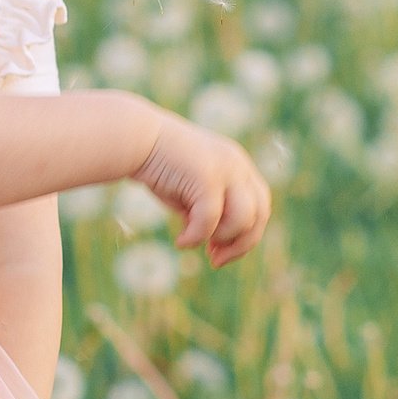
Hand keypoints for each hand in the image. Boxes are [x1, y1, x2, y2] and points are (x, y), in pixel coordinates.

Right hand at [134, 116, 271, 268]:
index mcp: (239, 165)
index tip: (219, 250)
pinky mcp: (207, 176)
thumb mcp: (191, 190)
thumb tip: (214, 239)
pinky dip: (195, 238)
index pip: (260, 206)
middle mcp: (238, 165)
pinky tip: (180, 242)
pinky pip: (210, 221)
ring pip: (242, 219)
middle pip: (260, 214)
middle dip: (241, 244)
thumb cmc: (160, 165)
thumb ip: (208, 210)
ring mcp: (225, 169)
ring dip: (221, 239)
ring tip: (195, 242)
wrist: (137, 138)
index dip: (246, 234)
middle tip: (215, 260)